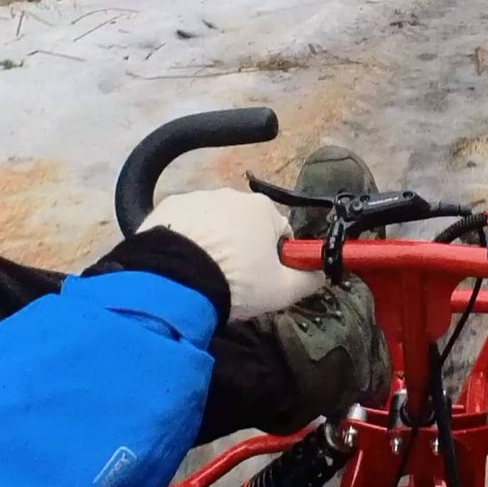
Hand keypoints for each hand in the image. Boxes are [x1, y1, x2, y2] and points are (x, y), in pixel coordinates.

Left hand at [140, 189, 324, 319]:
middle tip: (232, 282)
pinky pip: (182, 225)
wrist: (175, 280)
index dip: (275, 259)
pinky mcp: (166, 207)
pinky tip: (180, 266)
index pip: (280, 232)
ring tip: (202, 276)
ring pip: (212, 224)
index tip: (263, 280)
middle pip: (244, 226)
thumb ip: (308, 280)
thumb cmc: (237, 282)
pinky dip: (183, 242)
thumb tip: (321, 273)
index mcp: (263, 209)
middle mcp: (231, 195)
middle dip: (241, 249)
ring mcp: (196, 198)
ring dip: (211, 244)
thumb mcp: (282, 291)